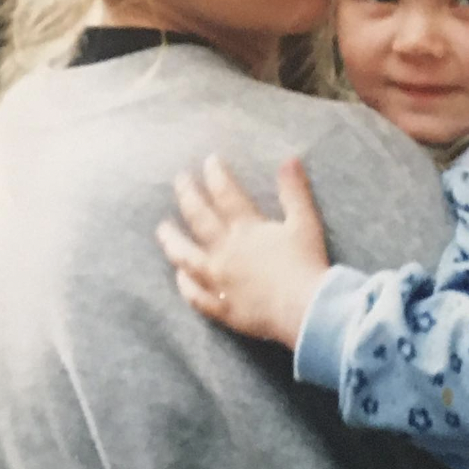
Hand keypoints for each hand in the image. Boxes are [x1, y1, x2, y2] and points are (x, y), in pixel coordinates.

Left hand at [156, 154, 329, 350]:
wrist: (304, 309)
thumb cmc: (306, 263)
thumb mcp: (305, 221)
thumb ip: (294, 190)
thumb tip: (289, 159)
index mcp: (247, 229)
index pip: (226, 194)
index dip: (216, 175)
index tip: (208, 161)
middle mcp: (226, 251)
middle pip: (200, 219)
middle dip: (187, 196)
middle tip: (178, 180)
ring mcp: (219, 280)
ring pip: (187, 258)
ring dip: (173, 241)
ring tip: (162, 229)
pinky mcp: (222, 306)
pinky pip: (196, 296)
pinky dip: (185, 285)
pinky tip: (180, 277)